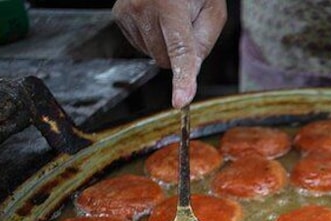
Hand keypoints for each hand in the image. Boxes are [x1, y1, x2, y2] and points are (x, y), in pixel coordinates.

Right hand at [112, 0, 226, 107]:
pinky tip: (156, 19)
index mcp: (170, 5)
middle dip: (178, 53)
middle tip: (184, 25)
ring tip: (170, 18)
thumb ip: (204, 43)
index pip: (179, 50)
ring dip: (165, 45)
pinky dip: (152, 39)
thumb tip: (190, 72)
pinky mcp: (119, 16)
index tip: (181, 100)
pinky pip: (140, 47)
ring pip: (152, 56)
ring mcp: (127, 12)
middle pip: (164, 60)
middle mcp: (142, 7)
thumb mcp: (212, 10)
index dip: (182, 78)